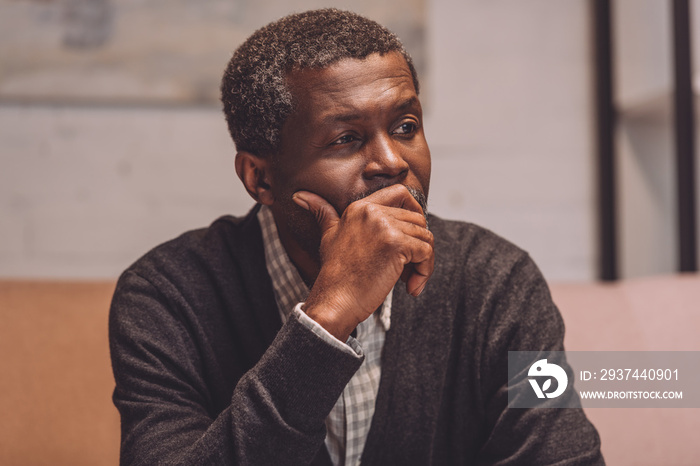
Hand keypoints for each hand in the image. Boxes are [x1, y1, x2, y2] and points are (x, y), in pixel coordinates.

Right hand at [292, 184, 433, 339]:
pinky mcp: (397, 245)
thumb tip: (299, 196)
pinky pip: (427, 253)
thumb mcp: (328, 236)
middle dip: (419, 246)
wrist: (335, 300)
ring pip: (426, 238)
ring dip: (423, 262)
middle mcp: (373, 212)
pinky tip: (410, 287)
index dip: (414, 211)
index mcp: (361, 207)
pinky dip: (425, 272)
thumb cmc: (335, 274)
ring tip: (408, 280)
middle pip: (418, 220)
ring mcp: (385, 227)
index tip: (412, 234)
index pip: (401, 193)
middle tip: (407, 270)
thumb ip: (322, 213)